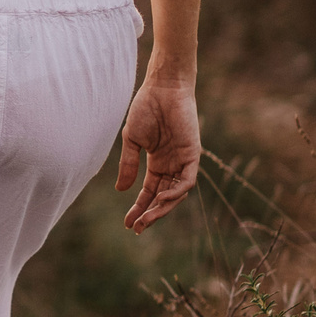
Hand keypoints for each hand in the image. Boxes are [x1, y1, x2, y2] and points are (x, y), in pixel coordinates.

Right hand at [115, 81, 199, 231]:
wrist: (162, 88)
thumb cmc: (145, 108)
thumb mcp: (131, 140)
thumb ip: (128, 165)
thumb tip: (122, 191)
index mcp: (157, 163)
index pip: (149, 192)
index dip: (139, 207)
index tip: (127, 223)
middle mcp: (171, 165)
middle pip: (162, 197)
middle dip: (150, 214)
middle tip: (137, 228)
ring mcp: (183, 161)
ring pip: (176, 194)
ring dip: (162, 208)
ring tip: (147, 219)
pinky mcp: (193, 154)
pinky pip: (187, 180)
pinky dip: (176, 191)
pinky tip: (162, 197)